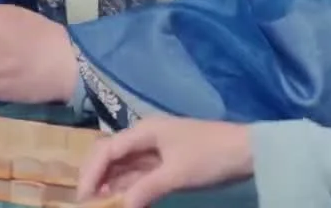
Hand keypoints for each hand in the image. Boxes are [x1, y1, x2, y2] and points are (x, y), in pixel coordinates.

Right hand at [76, 117, 253, 207]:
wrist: (247, 151)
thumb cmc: (210, 156)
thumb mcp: (177, 175)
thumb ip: (145, 189)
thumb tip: (121, 207)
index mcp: (144, 131)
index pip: (106, 150)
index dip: (91, 174)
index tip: (83, 199)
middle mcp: (145, 137)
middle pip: (109, 156)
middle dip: (95, 178)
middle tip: (88, 203)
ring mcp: (155, 150)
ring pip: (122, 167)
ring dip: (110, 185)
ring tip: (101, 206)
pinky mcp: (165, 162)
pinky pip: (137, 175)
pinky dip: (127, 188)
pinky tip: (120, 201)